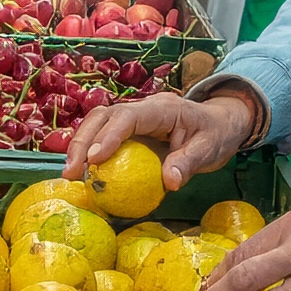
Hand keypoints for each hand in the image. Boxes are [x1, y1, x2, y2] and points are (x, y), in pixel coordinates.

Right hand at [62, 90, 256, 189]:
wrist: (221, 122)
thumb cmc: (216, 133)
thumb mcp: (210, 149)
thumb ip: (188, 163)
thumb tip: (169, 182)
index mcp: (163, 108)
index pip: (128, 116)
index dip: (108, 135)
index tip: (94, 160)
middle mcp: (144, 108)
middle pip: (104, 116)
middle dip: (83, 141)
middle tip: (72, 173)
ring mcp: (135, 117)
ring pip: (98, 123)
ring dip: (80, 146)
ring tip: (70, 175)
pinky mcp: (131, 130)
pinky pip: (104, 136)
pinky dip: (89, 152)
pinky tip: (82, 174)